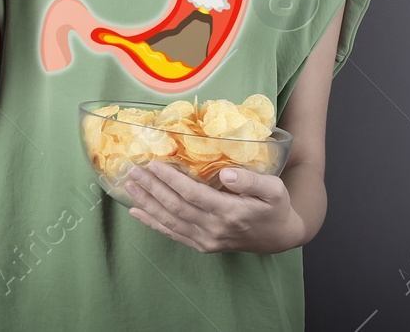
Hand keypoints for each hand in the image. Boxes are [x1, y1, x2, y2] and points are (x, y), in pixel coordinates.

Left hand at [125, 162, 304, 253]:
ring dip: (148, 203)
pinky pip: (173, 234)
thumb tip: (226, 173)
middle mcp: (214, 229)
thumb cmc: (275, 208)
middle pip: (176, 207)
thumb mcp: (274, 190)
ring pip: (170, 221)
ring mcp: (206, 240)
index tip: (153, 164)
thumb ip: (251, 181)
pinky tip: (137, 212)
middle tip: (133, 170)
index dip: (171, 180)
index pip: (193, 195)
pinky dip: (153, 223)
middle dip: (153, 188)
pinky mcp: (202, 246)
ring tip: (130, 186)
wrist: (279, 238)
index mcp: (231, 213)